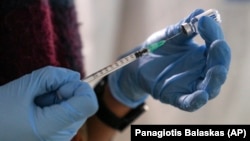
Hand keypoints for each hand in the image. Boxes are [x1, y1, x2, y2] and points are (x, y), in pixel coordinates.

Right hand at [0, 66, 97, 140]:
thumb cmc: (0, 111)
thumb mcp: (24, 86)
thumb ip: (53, 76)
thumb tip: (75, 76)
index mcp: (51, 127)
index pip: (89, 104)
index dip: (78, 89)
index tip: (60, 87)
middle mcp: (61, 138)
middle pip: (84, 106)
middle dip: (68, 93)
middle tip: (44, 93)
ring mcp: (60, 139)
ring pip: (77, 110)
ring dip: (61, 100)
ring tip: (38, 103)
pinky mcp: (58, 137)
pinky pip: (68, 116)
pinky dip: (58, 107)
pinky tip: (40, 109)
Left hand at [108, 9, 230, 111]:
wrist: (140, 62)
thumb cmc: (159, 49)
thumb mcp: (171, 35)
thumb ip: (185, 26)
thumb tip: (200, 12)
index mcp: (202, 56)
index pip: (215, 47)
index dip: (213, 34)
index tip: (204, 22)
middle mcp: (200, 72)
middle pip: (217, 69)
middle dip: (219, 58)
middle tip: (217, 44)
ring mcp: (189, 86)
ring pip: (209, 88)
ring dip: (214, 80)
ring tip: (216, 70)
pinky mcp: (176, 96)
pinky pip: (189, 102)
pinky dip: (196, 101)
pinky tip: (201, 96)